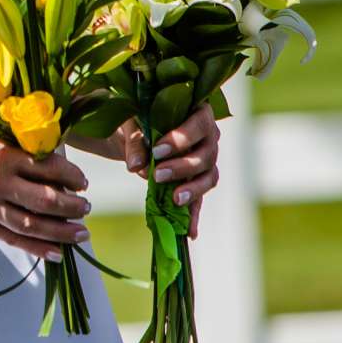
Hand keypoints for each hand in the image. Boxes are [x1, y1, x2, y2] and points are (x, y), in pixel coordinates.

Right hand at [0, 123, 90, 261]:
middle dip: (72, 206)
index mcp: (1, 155)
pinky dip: (37, 248)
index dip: (72, 176)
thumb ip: (16, 148)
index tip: (82, 181)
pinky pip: (12, 239)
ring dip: (62, 231)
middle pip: (46, 201)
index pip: (49, 169)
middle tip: (87, 206)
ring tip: (81, 232)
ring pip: (33, 225)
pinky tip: (57, 253)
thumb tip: (52, 163)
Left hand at [116, 106, 221, 235]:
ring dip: (193, 190)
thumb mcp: (132, 123)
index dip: (181, 139)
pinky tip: (190, 232)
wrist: (135, 131)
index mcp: (197, 110)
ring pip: (209, 176)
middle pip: (206, 154)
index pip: (198, 123)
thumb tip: (136, 167)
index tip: (157, 151)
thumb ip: (135, 140)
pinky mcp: (198, 180)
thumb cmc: (138, 118)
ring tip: (175, 200)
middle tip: (158, 175)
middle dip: (183, 166)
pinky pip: (201, 198)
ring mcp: (207, 159)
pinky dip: (194, 215)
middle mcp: (209, 135)